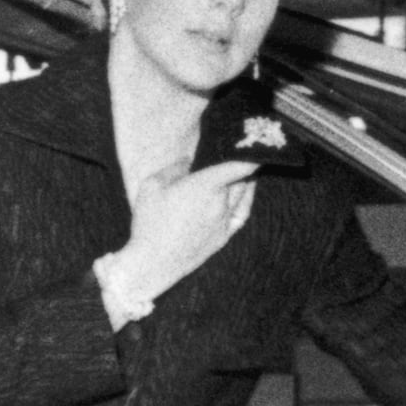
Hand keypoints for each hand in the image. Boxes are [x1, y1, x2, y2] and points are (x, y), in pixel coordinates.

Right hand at [96, 157, 258, 324]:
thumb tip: (189, 161)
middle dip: (242, 163)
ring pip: (243, 195)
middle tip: (236, 151)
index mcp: (206, 186)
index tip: (256, 141)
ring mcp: (224, 222)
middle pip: (242, 177)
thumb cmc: (149, 223)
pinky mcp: (223, 236)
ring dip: (245, 179)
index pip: (239, 165)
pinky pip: (242, 213)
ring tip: (242, 167)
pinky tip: (245, 192)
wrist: (152, 264)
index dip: (250, 153)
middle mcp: (221, 203)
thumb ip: (175, 168)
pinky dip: (246, 199)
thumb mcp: (152, 186)